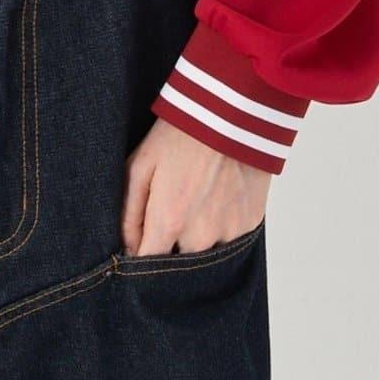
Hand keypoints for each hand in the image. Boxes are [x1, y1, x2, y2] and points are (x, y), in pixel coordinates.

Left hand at [121, 116, 270, 256]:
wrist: (230, 114)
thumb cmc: (180, 135)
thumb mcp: (141, 165)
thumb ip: (130, 212)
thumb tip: (127, 248)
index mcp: (169, 221)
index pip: (148, 265)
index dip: (140, 262)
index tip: (139, 250)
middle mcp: (201, 237)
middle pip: (178, 264)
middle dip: (170, 249)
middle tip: (170, 217)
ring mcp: (230, 233)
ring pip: (207, 257)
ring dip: (197, 242)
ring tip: (195, 206)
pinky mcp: (251, 225)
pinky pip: (231, 243)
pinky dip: (221, 230)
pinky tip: (216, 202)